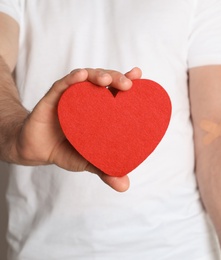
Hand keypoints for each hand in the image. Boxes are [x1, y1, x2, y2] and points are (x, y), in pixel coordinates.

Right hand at [13, 68, 141, 191]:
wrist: (37, 150)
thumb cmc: (67, 150)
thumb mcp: (89, 161)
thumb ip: (106, 170)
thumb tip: (124, 186)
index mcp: (101, 108)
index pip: (117, 91)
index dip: (128, 81)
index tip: (139, 76)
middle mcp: (88, 98)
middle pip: (106, 81)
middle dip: (118, 78)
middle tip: (129, 84)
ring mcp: (71, 95)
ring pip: (87, 78)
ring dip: (99, 75)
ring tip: (108, 81)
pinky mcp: (53, 97)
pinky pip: (64, 84)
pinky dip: (74, 79)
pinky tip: (82, 76)